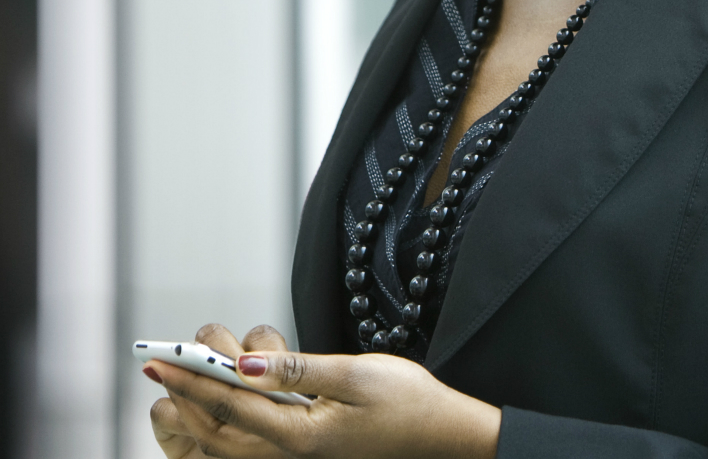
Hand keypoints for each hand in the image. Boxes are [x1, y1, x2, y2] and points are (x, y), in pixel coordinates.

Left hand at [147, 324, 500, 458]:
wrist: (441, 434)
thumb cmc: (407, 403)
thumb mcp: (354, 376)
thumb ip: (296, 371)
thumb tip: (244, 366)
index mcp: (299, 435)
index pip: (230, 405)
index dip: (193, 380)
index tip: (162, 361)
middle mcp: (290, 452)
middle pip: (218, 429)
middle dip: (188, 395)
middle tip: (163, 365)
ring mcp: (295, 454)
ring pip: (229, 437)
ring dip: (204, 405)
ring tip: (191, 374)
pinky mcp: (303, 449)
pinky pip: (249, 438)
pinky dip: (228, 416)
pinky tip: (226, 395)